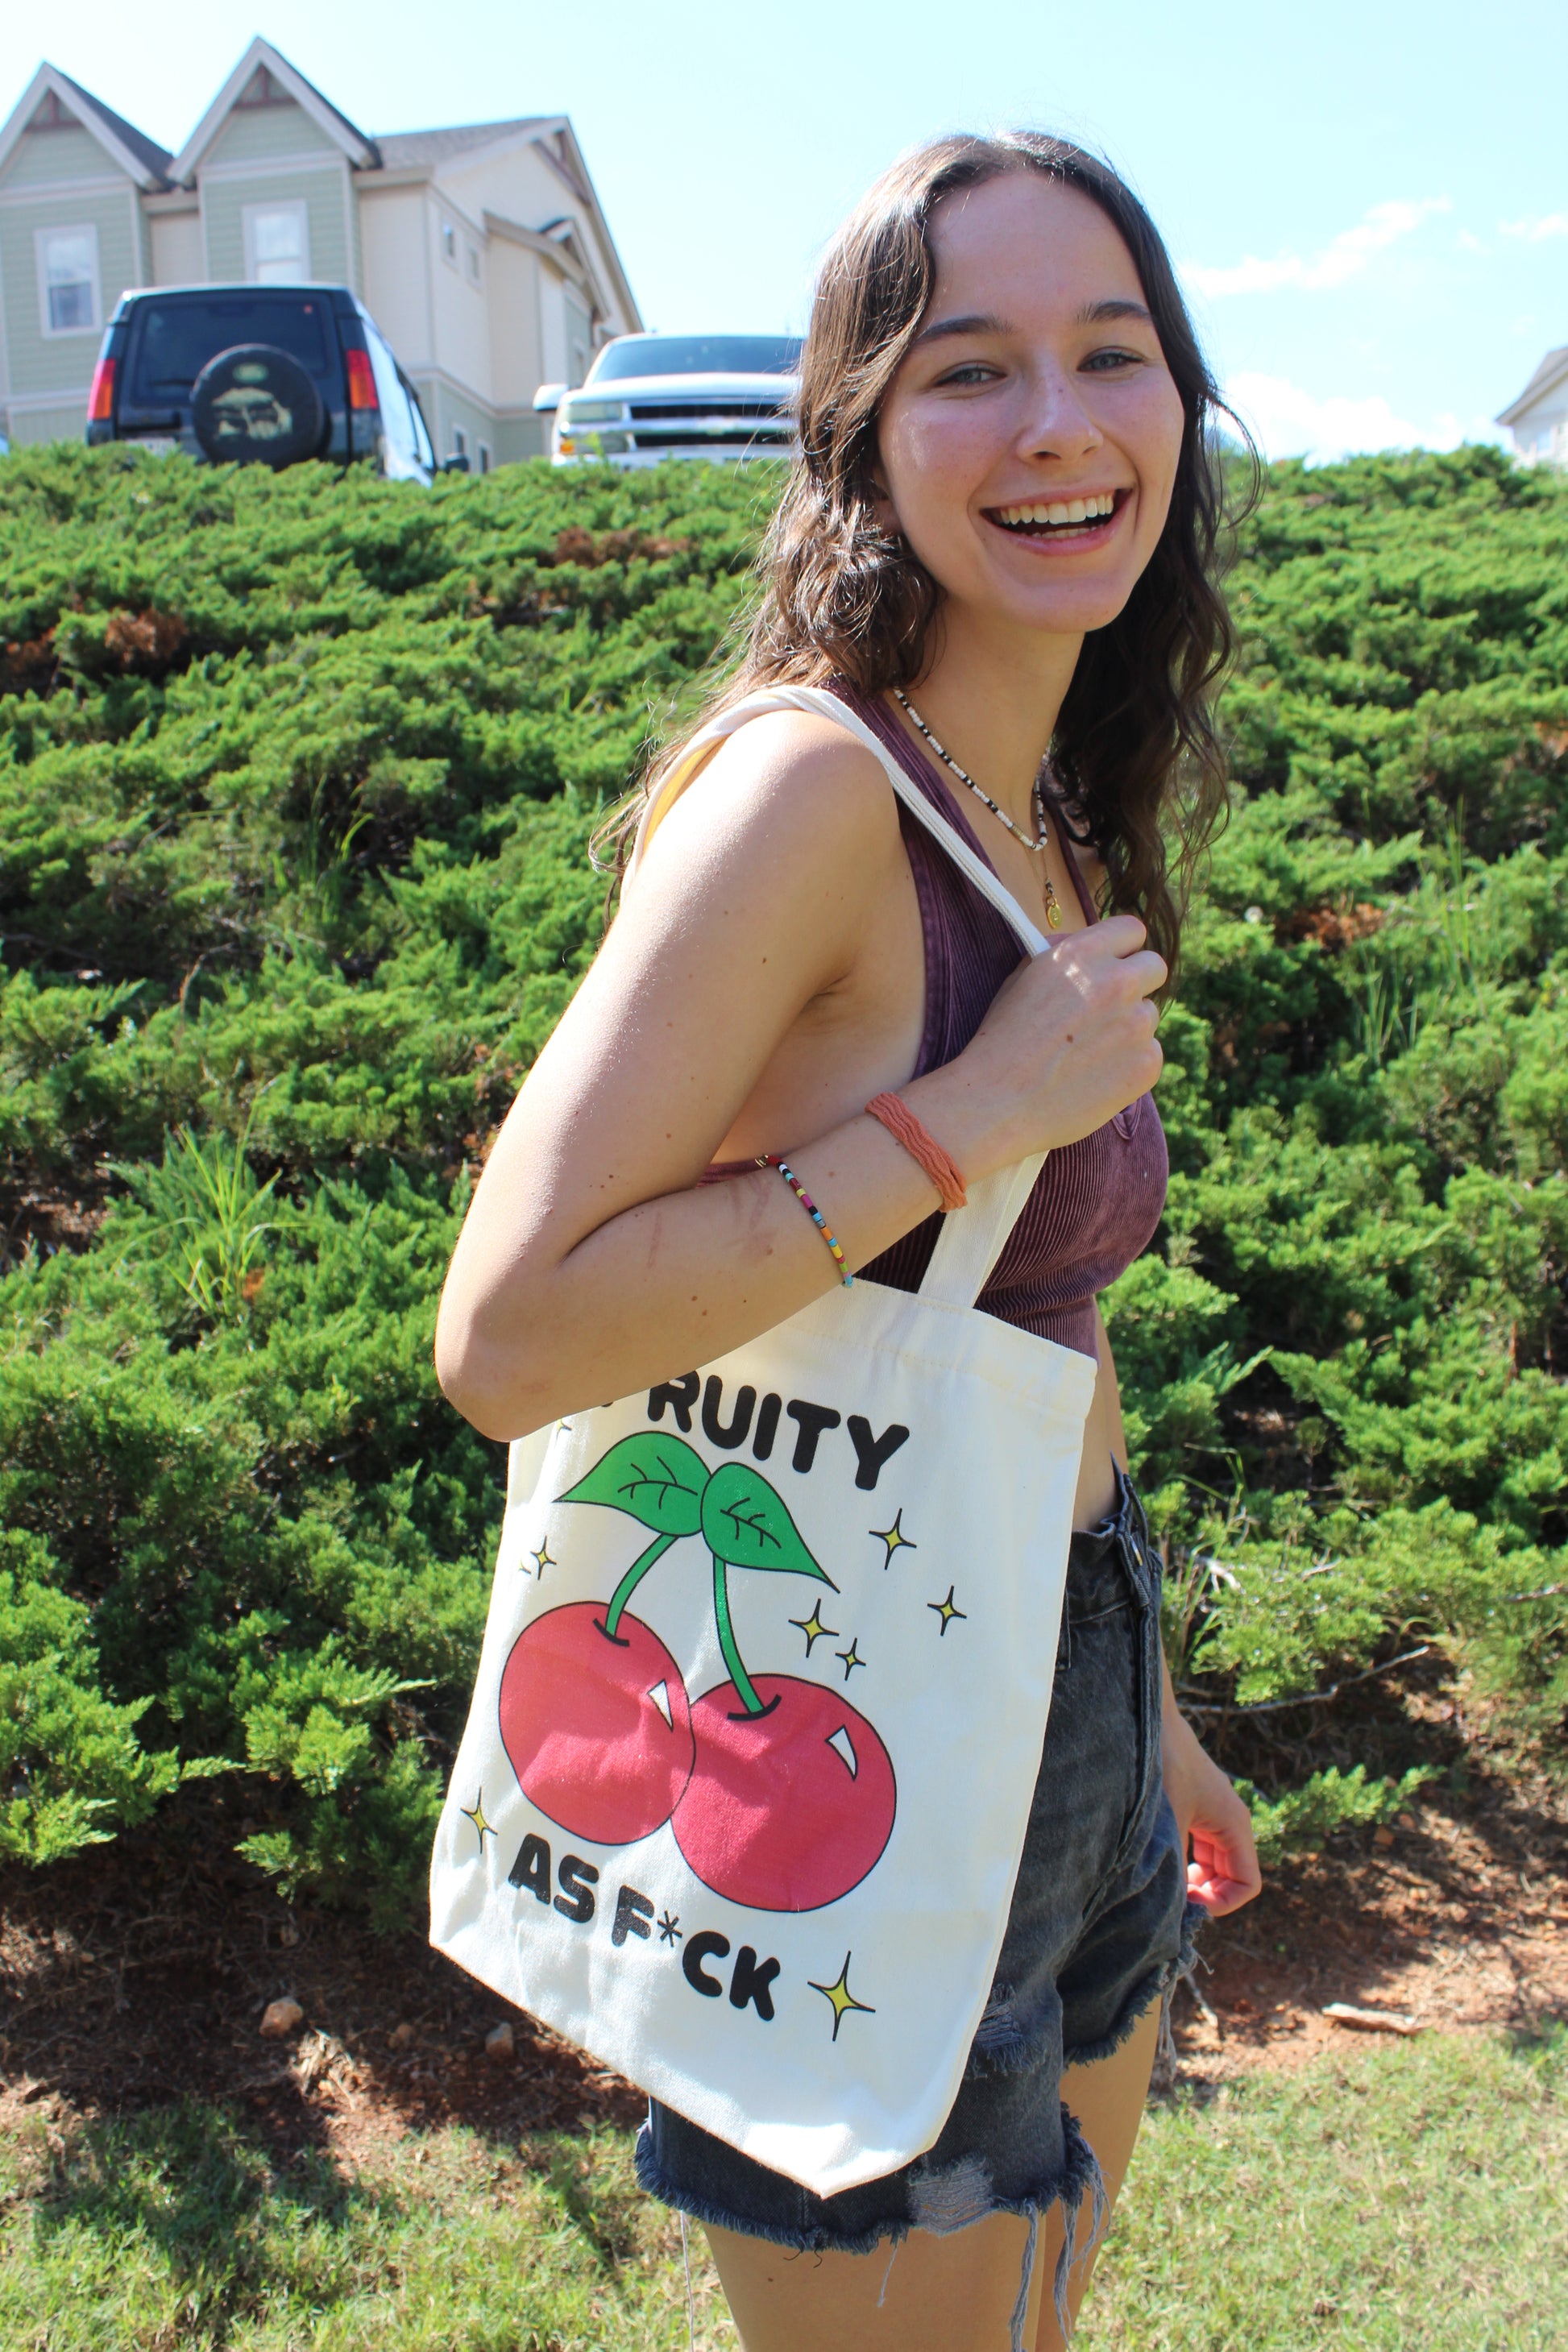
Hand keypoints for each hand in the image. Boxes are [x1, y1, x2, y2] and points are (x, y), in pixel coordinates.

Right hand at [939, 915, 1166, 1165]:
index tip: (1115, 963)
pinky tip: (1095, 1075)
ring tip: (1088, 1051)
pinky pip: (1150, 1053)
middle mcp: (1118, 982)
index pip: (1132, 930)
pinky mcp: (1147, 1064)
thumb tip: (1091, 949)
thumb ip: (1063, 954)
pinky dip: (1130, 1063)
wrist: (999, 1101)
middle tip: (1109, 1007)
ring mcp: (1137, 1024)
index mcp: (1083, 953)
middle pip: (1154, 968)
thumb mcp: (1023, 978)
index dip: (1122, 948)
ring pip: (1149, 1015)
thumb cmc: (1003, 1040)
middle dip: (1136, 983)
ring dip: (1128, 1027)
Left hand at [1160, 1684, 1261, 1917]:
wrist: (1150, 1720)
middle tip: (1171, 1899)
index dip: (1223, 1903)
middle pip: (1231, 1876)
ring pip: (1214, 1863)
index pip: (1248, 1883)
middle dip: (1207, 1894)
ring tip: (1162, 1882)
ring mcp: (1212, 1813)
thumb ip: (1172, 1866)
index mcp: (1234, 1825)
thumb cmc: (1162, 1767)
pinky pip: (1199, 1847)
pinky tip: (1157, 1860)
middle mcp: (1229, 1821)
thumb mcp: (1167, 1822)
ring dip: (1194, 1880)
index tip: (1189, 1904)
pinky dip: (1184, 1860)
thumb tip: (1169, 1907)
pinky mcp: (1194, 1806)